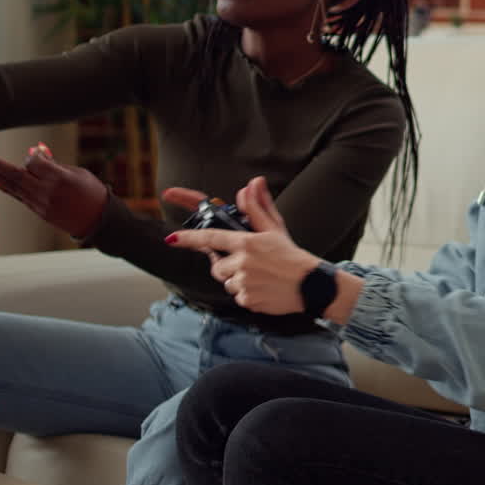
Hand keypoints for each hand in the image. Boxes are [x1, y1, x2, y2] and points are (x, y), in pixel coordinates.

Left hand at [0, 144, 107, 237]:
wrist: (99, 220)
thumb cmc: (92, 193)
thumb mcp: (78, 173)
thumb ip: (54, 165)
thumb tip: (36, 153)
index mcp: (60, 178)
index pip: (34, 162)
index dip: (33, 156)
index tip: (38, 152)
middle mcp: (47, 191)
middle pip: (15, 175)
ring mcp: (41, 203)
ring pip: (12, 187)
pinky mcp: (39, 211)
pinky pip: (18, 196)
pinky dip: (5, 187)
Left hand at [164, 176, 310, 314]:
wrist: (312, 285)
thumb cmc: (293, 256)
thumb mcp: (275, 229)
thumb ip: (258, 207)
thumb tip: (252, 183)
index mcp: (247, 243)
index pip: (210, 238)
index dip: (188, 238)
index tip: (172, 238)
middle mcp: (242, 262)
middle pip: (217, 266)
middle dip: (228, 266)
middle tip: (252, 264)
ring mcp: (244, 283)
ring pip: (227, 282)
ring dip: (239, 281)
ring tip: (262, 277)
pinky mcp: (247, 300)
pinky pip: (238, 297)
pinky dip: (248, 294)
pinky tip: (264, 289)